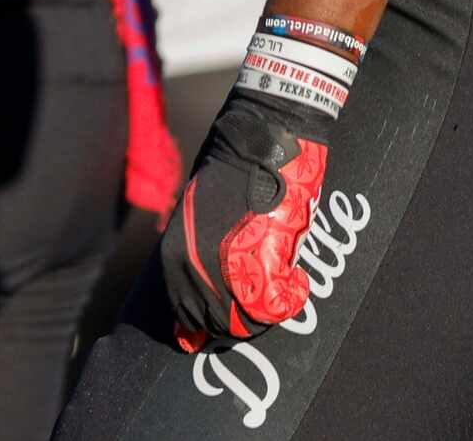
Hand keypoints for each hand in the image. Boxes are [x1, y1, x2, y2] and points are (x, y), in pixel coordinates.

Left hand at [162, 90, 330, 349]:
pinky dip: (292, 296)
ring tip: (284, 284)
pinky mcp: (262, 258)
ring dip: (268, 313)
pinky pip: (276, 303)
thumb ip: (195, 260)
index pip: (186, 315)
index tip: (233, 324)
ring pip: (247, 320)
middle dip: (242, 324)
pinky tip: (298, 276)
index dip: (211, 326)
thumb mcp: (197, 222)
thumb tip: (191, 316)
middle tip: (267, 306)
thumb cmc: (230, 181)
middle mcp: (193, 265)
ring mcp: (226, 264)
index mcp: (173, 256)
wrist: (258, 146)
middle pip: (216, 323)